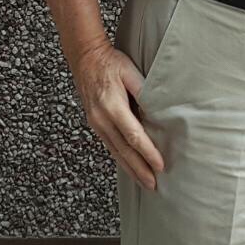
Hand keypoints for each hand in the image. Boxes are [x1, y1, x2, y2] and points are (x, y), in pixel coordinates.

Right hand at [70, 39, 164, 188]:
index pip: (133, 135)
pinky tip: (129, 166)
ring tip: (144, 182)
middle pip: (124, 150)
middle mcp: (102, 119)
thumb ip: (143, 90)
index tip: (159, 165)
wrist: (85, 58)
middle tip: (153, 185)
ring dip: (130, 168)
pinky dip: (120, 159)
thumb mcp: (130, 71)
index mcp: (112, 106)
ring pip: (115, 152)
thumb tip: (157, 109)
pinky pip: (109, 146)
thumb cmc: (110, 62)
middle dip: (139, 169)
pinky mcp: (95, 124)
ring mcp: (96, 123)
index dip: (147, 152)